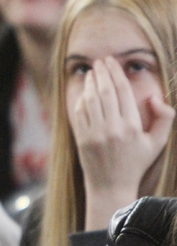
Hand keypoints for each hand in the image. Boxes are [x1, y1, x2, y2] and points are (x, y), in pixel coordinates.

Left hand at [70, 57, 173, 229]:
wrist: (111, 185)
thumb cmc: (136, 163)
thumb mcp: (157, 143)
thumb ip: (165, 118)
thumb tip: (154, 97)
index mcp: (132, 127)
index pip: (123, 92)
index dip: (116, 74)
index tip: (112, 62)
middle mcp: (112, 128)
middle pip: (105, 92)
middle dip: (102, 73)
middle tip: (101, 61)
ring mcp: (95, 133)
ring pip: (90, 100)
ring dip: (90, 83)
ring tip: (92, 72)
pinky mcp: (82, 138)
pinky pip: (80, 112)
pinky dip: (81, 99)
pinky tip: (84, 91)